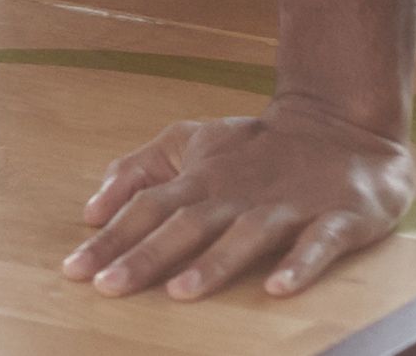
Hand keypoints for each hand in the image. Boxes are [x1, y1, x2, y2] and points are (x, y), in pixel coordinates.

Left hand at [65, 100, 415, 300]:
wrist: (340, 123)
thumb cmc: (254, 146)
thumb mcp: (189, 143)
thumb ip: (138, 170)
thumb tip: (92, 209)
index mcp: (201, 178)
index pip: (147, 208)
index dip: (111, 239)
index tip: (75, 270)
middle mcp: (237, 193)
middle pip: (185, 225)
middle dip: (145, 256)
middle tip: (108, 287)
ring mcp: (287, 205)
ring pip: (245, 235)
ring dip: (214, 263)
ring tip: (181, 291)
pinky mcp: (337, 217)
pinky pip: (317, 245)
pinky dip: (298, 264)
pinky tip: (277, 287)